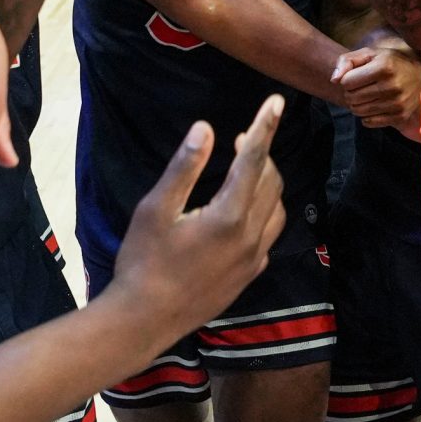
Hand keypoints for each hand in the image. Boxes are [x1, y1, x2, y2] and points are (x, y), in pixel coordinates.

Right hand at [109, 95, 287, 333]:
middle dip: (261, 154)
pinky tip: (240, 212)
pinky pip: (269, 234)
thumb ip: (184, 167)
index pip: (255, 159)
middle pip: (271, 182)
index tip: (277, 101)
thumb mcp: (155, 209)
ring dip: (266, 183)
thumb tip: (206, 128)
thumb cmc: (143, 262)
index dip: (265, 126)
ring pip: (277, 209)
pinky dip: (263, 212)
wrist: (145, 321)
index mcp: (228, 216)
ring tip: (242, 171)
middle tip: (238, 141)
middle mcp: (251, 237)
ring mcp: (254, 259)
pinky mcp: (250, 276)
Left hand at [333, 45, 420, 138]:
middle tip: (360, 88)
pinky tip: (374, 106)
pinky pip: (368, 122)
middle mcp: (392, 86)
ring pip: (358, 111)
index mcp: (384, 66)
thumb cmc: (392, 63)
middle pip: (351, 98)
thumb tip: (334, 79)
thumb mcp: (371, 54)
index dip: (347, 79)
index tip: (357, 76)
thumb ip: (347, 61)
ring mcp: (397, 103)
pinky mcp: (399, 116)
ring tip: (366, 96)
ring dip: (357, 105)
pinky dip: (366, 116)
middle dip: (351, 93)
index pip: (347, 81)